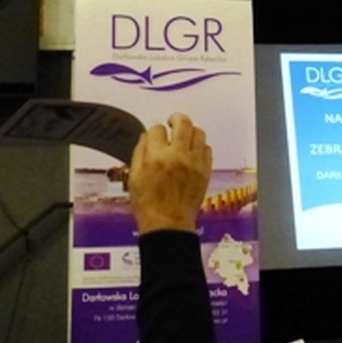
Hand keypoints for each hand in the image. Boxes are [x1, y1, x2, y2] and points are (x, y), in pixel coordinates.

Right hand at [128, 113, 212, 234]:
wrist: (168, 224)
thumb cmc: (148, 204)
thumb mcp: (134, 177)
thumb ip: (139, 153)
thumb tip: (146, 136)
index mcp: (157, 157)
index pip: (158, 129)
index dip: (155, 131)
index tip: (155, 136)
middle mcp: (178, 156)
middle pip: (183, 123)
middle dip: (176, 118)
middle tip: (173, 122)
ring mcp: (194, 163)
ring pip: (199, 133)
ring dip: (190, 132)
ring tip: (184, 138)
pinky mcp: (205, 171)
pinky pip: (207, 149)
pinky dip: (200, 146)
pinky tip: (192, 152)